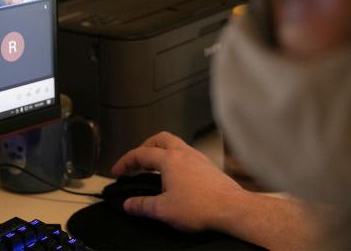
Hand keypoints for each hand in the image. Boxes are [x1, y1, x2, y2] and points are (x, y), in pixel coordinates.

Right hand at [111, 131, 243, 232]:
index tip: (117, 171)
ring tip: (155, 167)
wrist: (232, 209)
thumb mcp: (163, 210)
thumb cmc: (201, 206)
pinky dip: (176, 160)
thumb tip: (129, 204)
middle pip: (159, 139)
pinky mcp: (208, 167)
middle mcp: (184, 153)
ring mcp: (198, 158)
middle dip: (144, 147)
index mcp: (169, 160)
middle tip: (136, 161)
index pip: (140, 154)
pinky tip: (176, 176)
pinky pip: (187, 155)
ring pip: (175, 145)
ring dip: (161, 152)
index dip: (125, 161)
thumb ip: (142, 206)